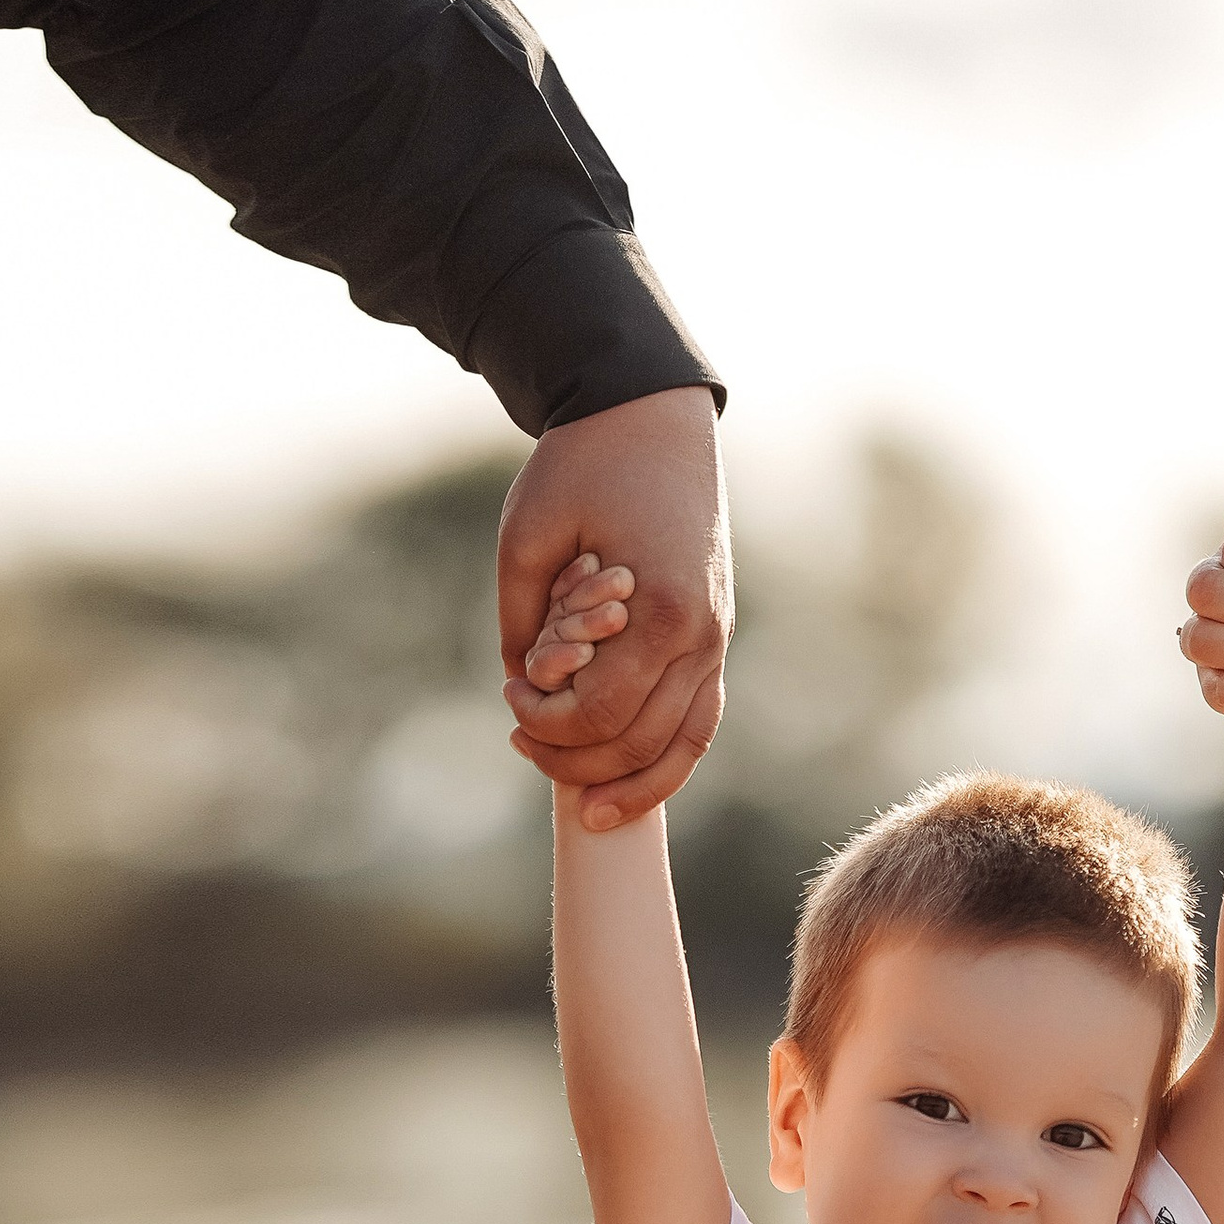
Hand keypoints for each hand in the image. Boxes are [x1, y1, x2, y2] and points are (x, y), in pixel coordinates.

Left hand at [499, 387, 730, 829]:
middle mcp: (701, 635)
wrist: (649, 416)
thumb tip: (523, 685)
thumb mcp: (528, 536)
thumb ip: (523, 621)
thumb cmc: (583, 466)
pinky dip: (667, 761)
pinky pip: (700, 719)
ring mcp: (716, 638)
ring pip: (682, 746)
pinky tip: (628, 783)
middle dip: (572, 758)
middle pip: (638, 742)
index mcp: (661, 610)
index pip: (598, 713)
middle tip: (520, 738)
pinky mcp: (715, 635)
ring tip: (583, 807)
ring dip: (629, 783)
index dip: (543, 722)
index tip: (508, 693)